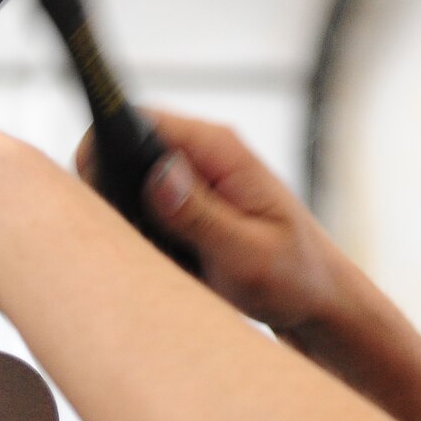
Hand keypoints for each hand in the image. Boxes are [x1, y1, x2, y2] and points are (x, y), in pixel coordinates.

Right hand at [76, 112, 347, 334]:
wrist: (320, 300)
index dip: (105, 150)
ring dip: (131, 220)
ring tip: (165, 259)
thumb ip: (199, 216)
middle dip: (114, 194)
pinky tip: (173, 265)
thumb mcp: (245, 254)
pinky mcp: (195, 202)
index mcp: (221, 149)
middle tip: (138, 242)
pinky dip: (146, 236)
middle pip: (125, 151)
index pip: (139, 120)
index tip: (100, 196)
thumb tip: (159, 177)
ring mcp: (200, 177)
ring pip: (131, 183)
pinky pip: (147, 208)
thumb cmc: (296, 278)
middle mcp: (207, 153)